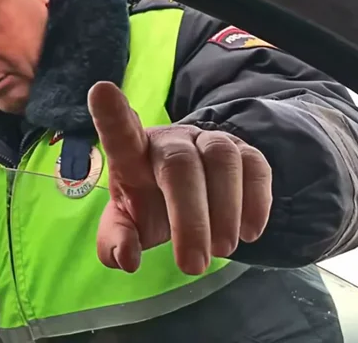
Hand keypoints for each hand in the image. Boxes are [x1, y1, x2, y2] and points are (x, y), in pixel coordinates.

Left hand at [87, 81, 272, 274]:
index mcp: (131, 153)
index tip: (100, 92)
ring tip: (222, 251)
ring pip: (222, 159)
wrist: (190, 192)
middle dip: (189, 217)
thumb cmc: (149, 202)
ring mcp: (207, 141)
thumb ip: (117, 239)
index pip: (119, 131)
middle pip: (179, 164)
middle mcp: (169, 140)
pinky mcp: (242, 151)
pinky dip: (256, 200)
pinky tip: (250, 232)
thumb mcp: (128, 222)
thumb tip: (127, 258)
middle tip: (193, 265)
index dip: (111, 113)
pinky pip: (256, 165)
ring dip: (225, 209)